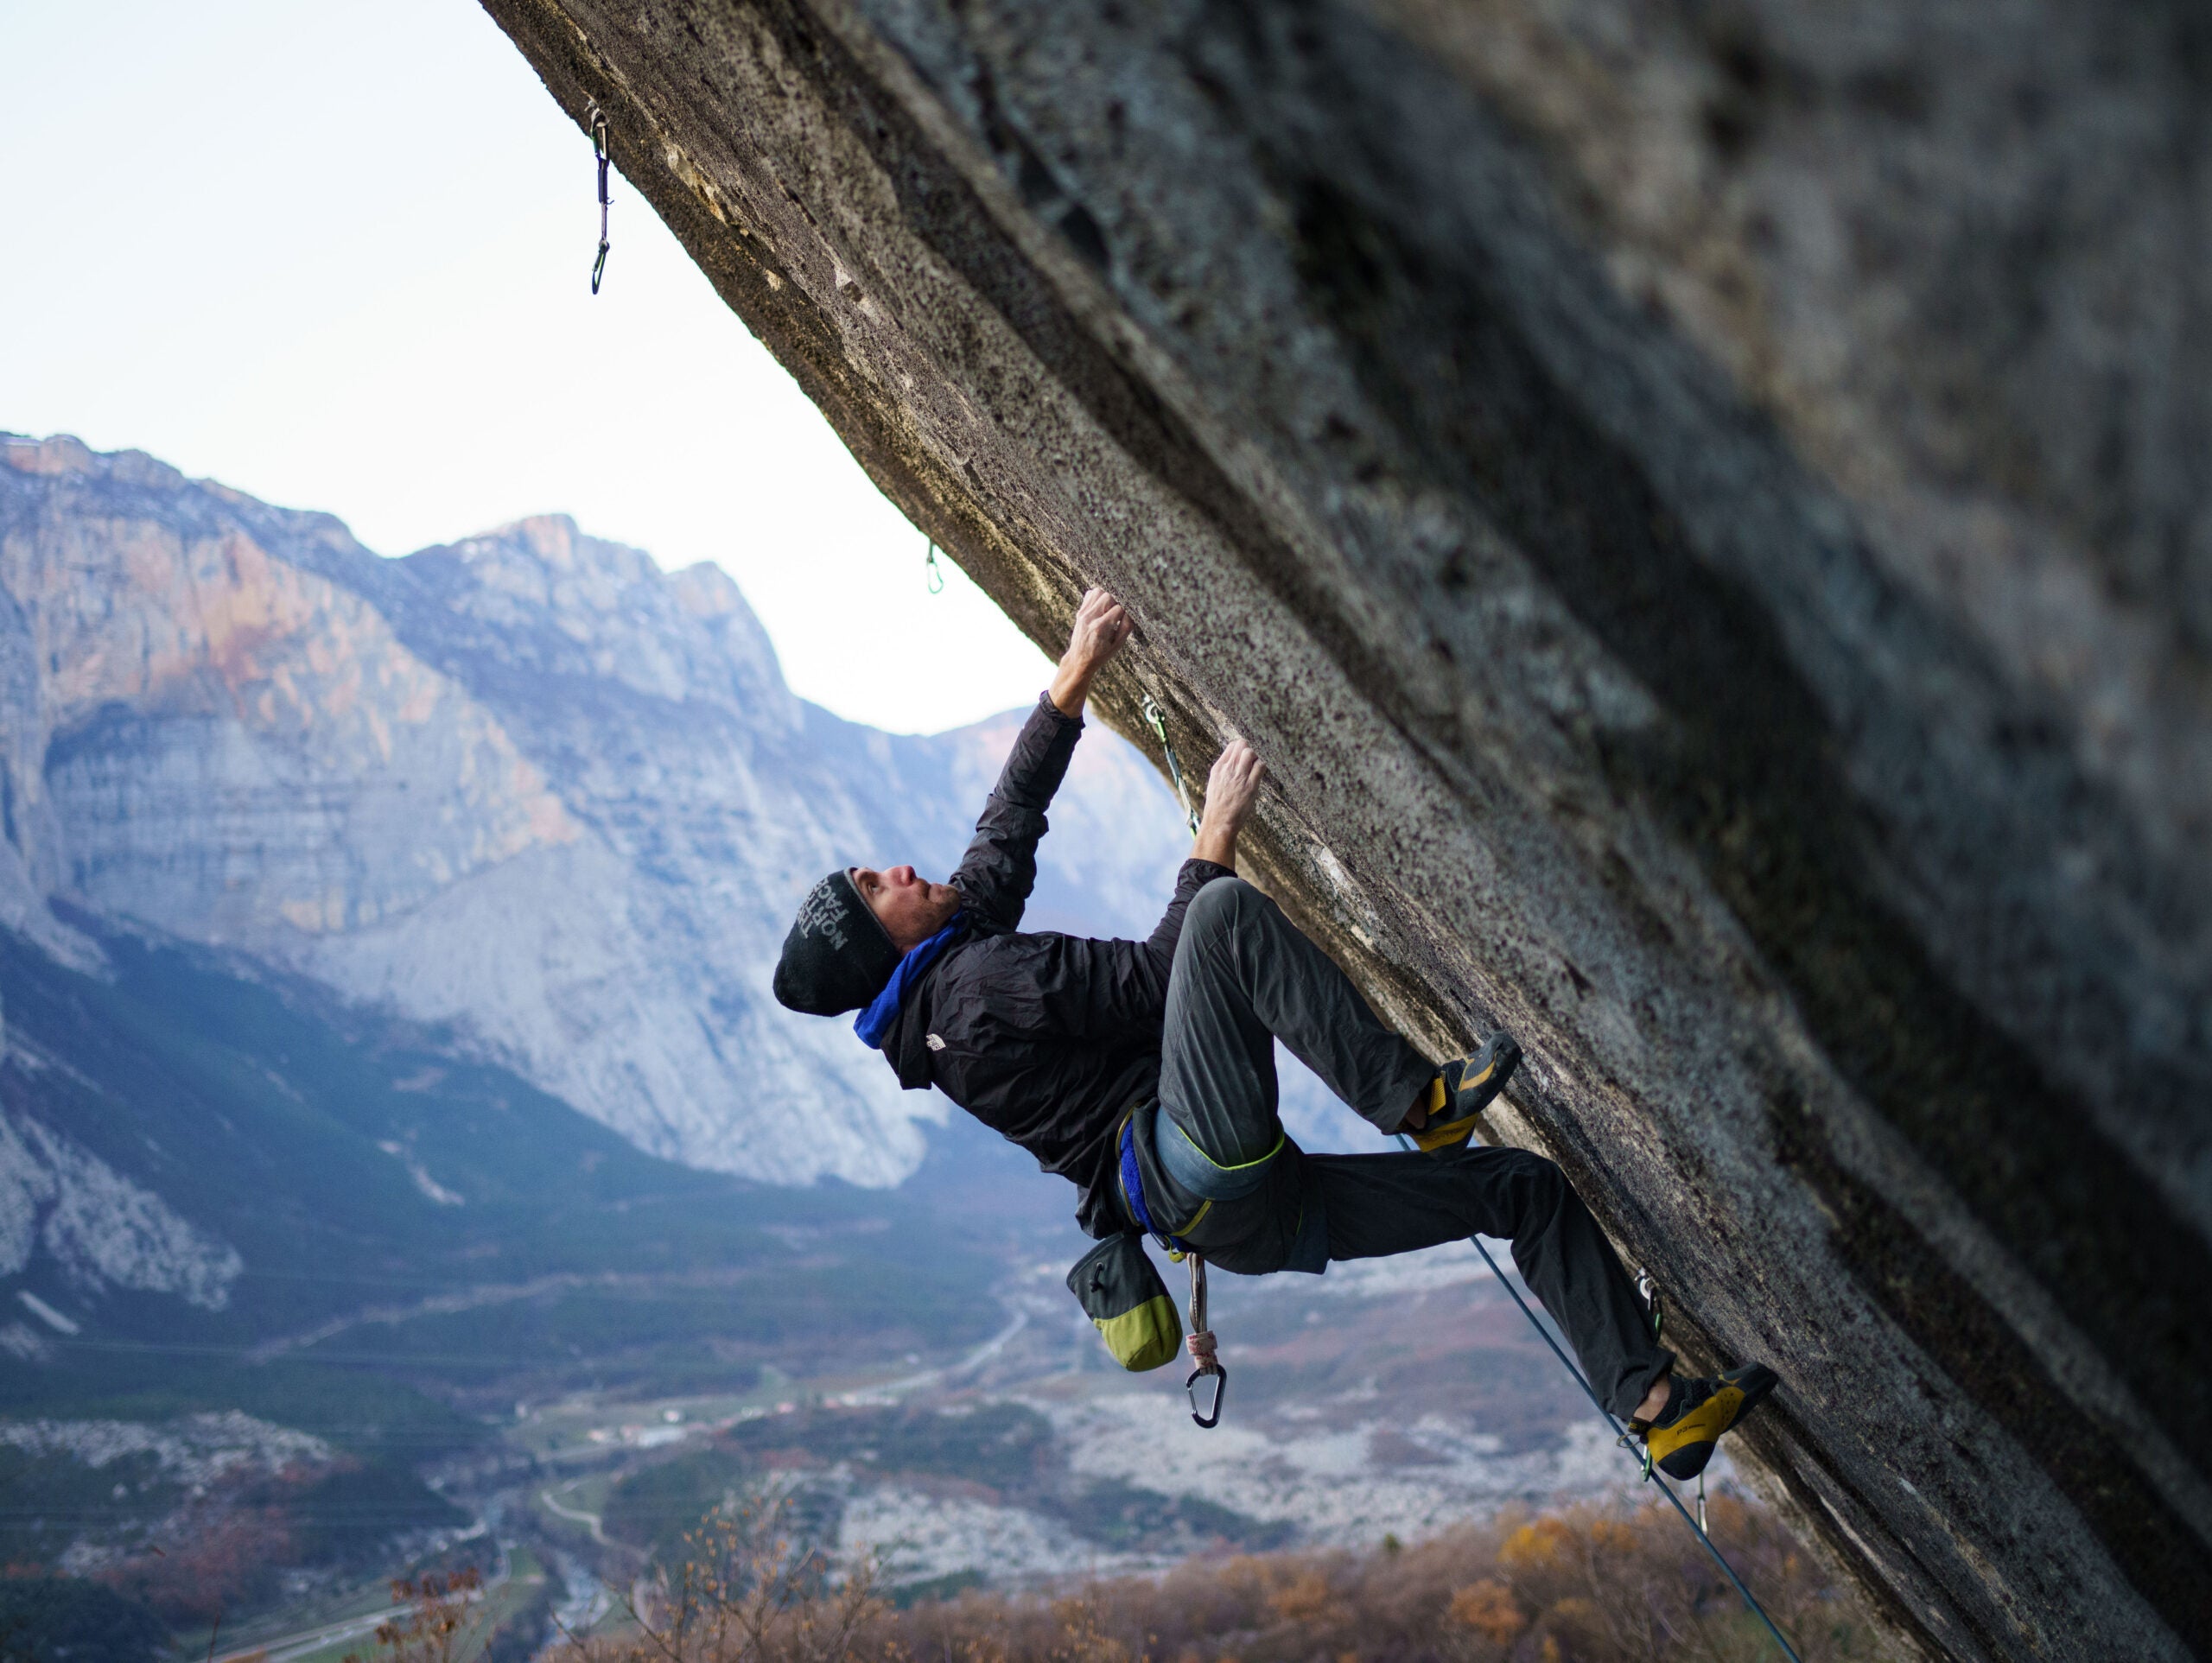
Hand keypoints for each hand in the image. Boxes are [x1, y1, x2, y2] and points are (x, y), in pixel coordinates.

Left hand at [1047, 587, 1133, 715]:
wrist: (1080, 659)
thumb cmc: (1101, 653)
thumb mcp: (1118, 644)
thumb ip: (1127, 626)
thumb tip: (1132, 610)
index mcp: (1101, 628)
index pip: (1119, 608)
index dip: (1126, 611)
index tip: (1126, 618)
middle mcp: (1090, 618)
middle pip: (1108, 596)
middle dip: (1117, 602)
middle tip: (1118, 613)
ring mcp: (1083, 613)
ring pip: (1099, 591)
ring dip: (1108, 598)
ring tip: (1110, 609)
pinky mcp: (1080, 611)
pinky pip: (1090, 594)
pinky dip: (1098, 597)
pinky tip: (1102, 608)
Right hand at [1192, 737, 1262, 866]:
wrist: (1219, 821)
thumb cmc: (1218, 806)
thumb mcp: (1215, 784)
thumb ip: (1224, 772)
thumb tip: (1234, 763)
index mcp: (1219, 768)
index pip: (1232, 746)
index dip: (1241, 748)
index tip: (1245, 757)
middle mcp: (1228, 769)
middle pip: (1242, 745)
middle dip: (1250, 751)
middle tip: (1252, 762)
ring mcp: (1239, 777)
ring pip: (1251, 753)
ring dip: (1256, 758)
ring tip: (1255, 768)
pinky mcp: (1250, 786)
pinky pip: (1260, 766)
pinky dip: (1263, 766)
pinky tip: (1260, 774)